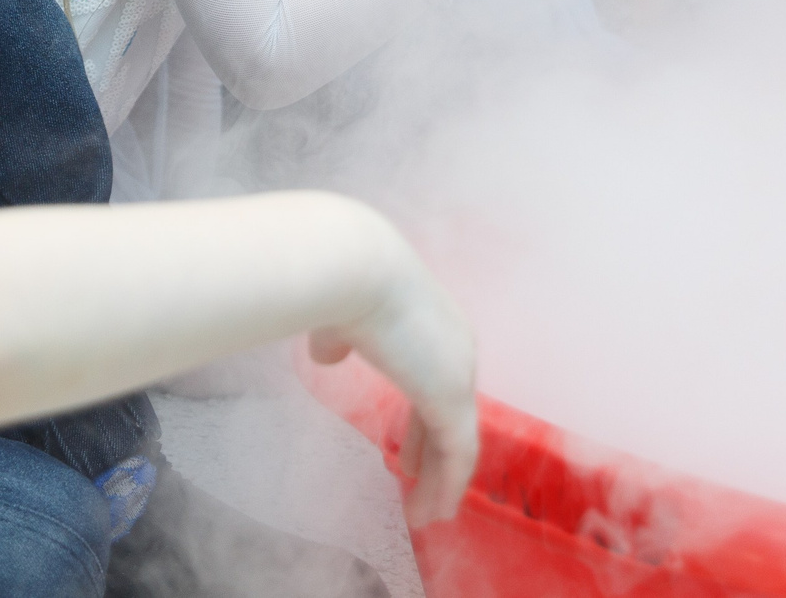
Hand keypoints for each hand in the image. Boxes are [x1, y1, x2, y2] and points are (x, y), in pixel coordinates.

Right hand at [307, 232, 477, 524]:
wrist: (356, 270)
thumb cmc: (342, 286)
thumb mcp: (337, 318)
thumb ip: (337, 340)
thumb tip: (327, 355)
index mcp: (434, 326)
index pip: (434, 384)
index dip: (421, 425)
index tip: (406, 455)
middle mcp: (456, 350)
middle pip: (449, 415)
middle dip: (431, 453)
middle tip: (415, 482)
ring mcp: (458, 375)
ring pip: (456, 442)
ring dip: (440, 482)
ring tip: (425, 514)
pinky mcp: (453, 399)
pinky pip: (458, 455)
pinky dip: (448, 486)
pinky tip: (435, 511)